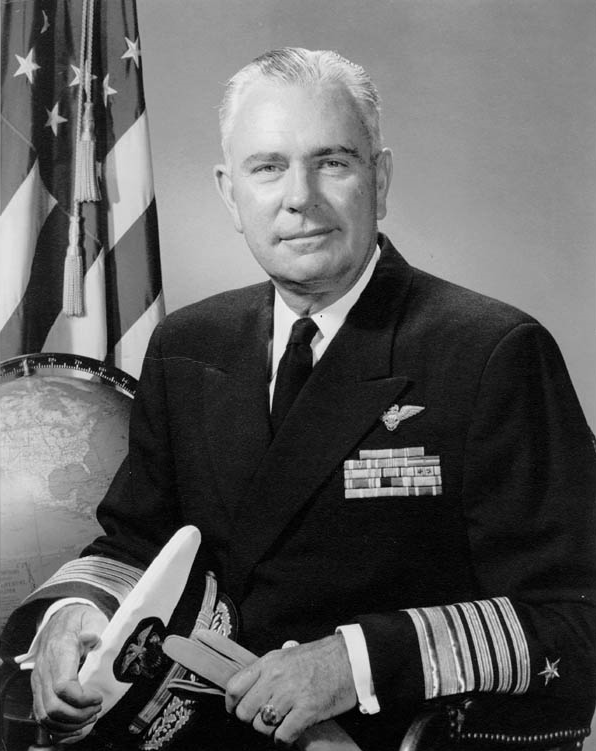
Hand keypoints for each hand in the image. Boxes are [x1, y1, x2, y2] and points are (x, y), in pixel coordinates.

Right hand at [30, 604, 107, 743]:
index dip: (82, 698)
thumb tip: (92, 637)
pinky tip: (75, 723)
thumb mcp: (91, 619)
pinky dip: (59, 725)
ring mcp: (39, 680)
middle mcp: (44, 669)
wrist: (61, 618)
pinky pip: (42, 714)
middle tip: (96, 709)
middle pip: (53, 706)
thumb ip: (94, 628)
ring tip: (89, 716)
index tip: (98, 696)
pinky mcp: (39, 688)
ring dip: (69, 723)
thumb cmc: (79, 621)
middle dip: (78, 715)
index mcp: (59, 651)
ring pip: (46, 715)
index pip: (63, 686)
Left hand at [226, 634, 357, 745]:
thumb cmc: (319, 658)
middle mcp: (275, 678)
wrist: (349, 660)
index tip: (235, 710)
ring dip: (270, 730)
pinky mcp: (306, 711)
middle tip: (263, 718)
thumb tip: (249, 690)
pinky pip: (282, 736)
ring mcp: (290, 694)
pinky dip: (284, 739)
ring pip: (261, 726)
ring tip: (281, 723)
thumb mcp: (287, 655)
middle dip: (251, 719)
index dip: (232, 704)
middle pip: (245, 712)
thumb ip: (266, 671)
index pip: (234, 687)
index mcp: (268, 662)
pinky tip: (292, 731)